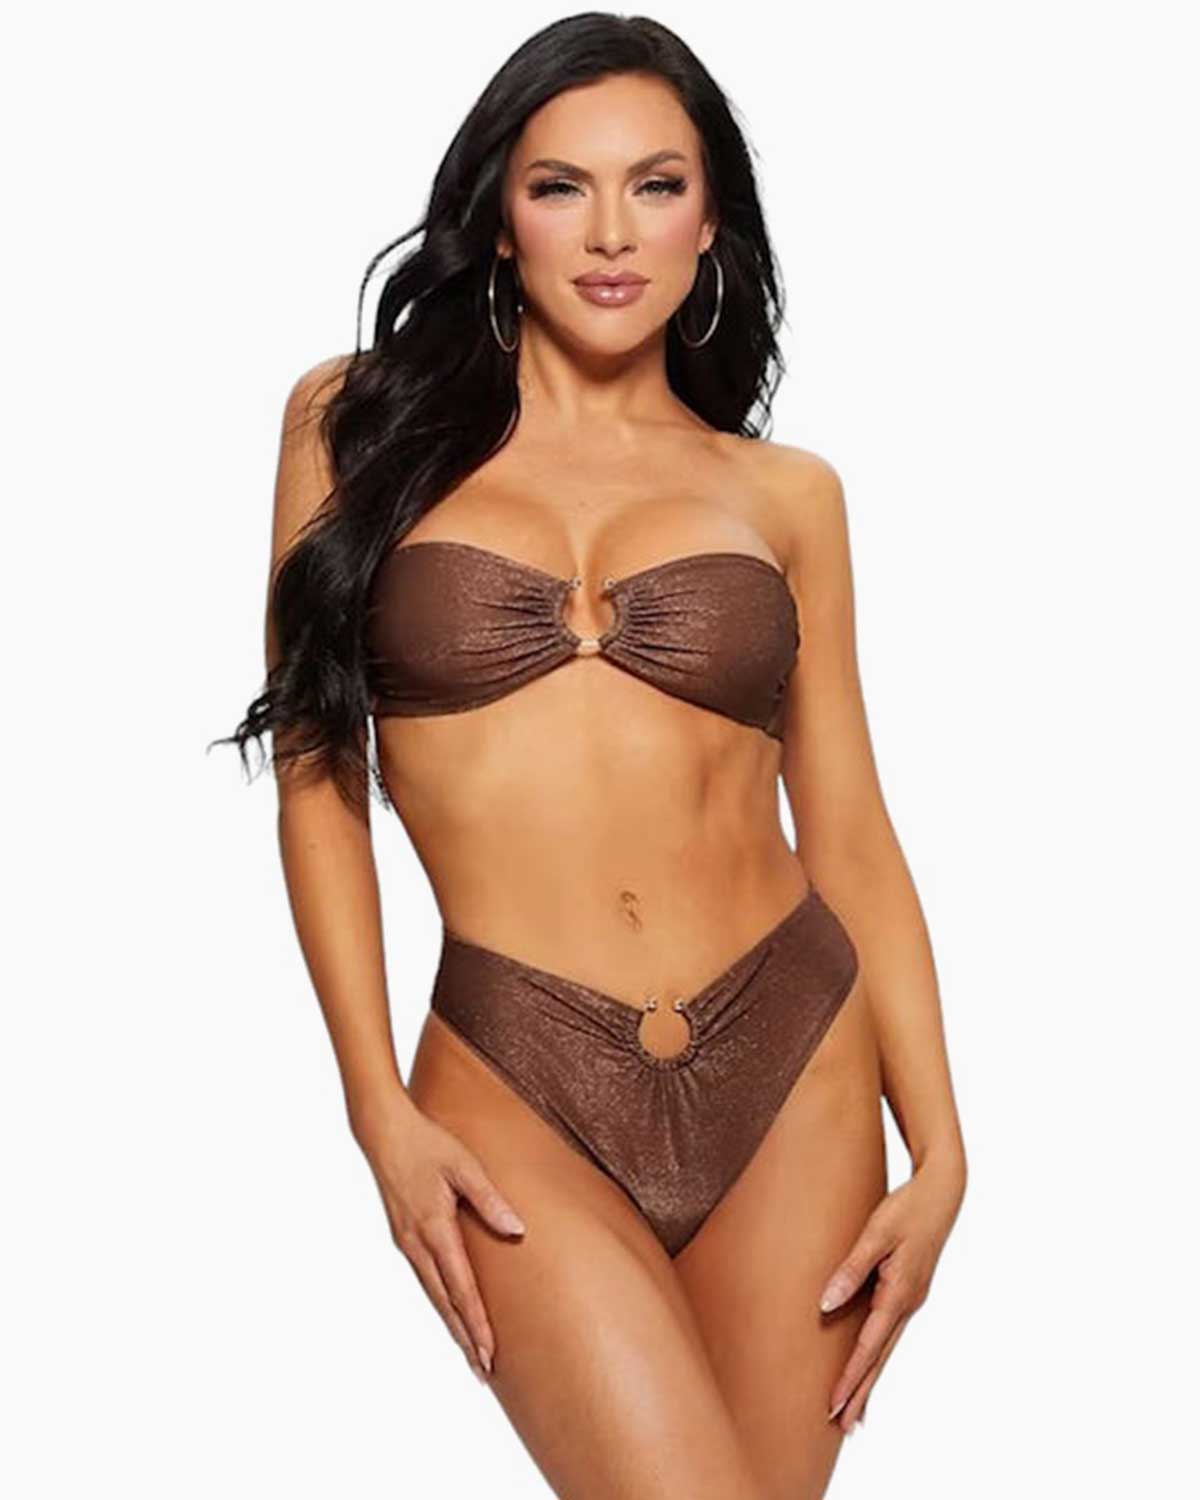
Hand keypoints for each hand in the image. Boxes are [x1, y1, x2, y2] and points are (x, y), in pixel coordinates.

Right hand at [352, 1094, 526, 1383]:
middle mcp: (417, 1244)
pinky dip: (441, 1302)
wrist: (382, 1132)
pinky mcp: (403, 1237)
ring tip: (471, 1353)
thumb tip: (517, 1229)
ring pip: (433, 1295)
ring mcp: (406, 1242)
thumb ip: (489, 1199)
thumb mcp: (463, 1165)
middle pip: (445, 1303)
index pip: (461, 1288)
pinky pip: (425, 1279)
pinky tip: (451, 1311)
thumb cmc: (428, 1143)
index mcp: (434, 1228)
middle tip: (484, 1372)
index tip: (490, 1353)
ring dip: (453, 1324)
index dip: (477, 1323)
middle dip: (465, 1338)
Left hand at [819, 1152, 965, 1433]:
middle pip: (881, 1358)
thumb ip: (851, 1269)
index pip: (869, 1346)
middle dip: (861, 1392)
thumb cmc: (906, 1208)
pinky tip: (870, 1366)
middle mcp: (908, 1304)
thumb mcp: (876, 1234)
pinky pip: (889, 1333)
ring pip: (887, 1349)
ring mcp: (911, 1301)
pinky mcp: (908, 1292)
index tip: (834, 1404)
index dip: (851, 1377)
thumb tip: (826, 1304)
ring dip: (870, 1380)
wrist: (942, 1192)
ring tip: (855, 1413)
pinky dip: (878, 1356)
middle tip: (843, 1427)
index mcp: (900, 1294)